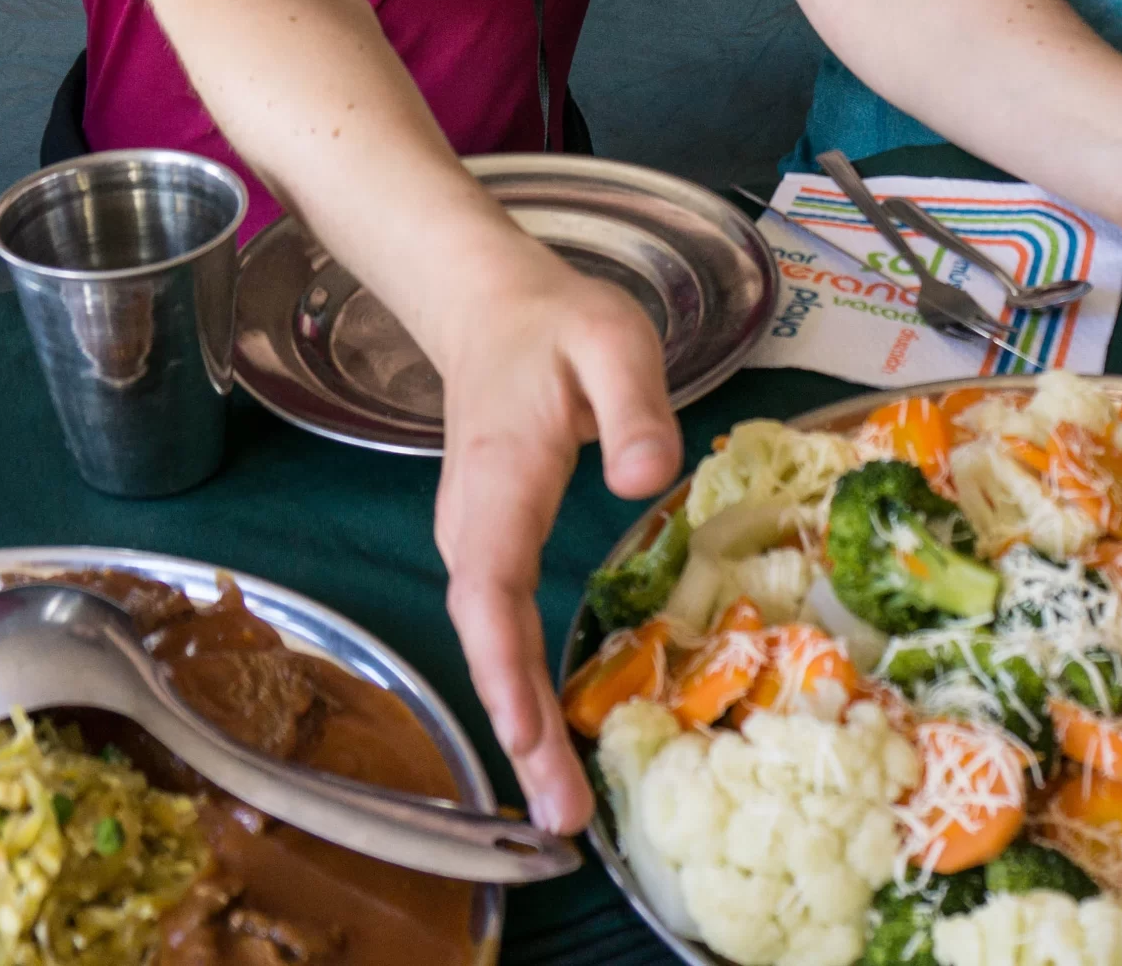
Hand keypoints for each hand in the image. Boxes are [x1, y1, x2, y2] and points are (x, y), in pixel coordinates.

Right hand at [427, 243, 678, 834]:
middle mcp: (473, 525)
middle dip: (519, 732)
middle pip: (488, 642)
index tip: (532, 738)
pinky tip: (555, 738)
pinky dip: (524, 688)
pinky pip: (503, 628)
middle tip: (560, 819)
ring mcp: (475, 538)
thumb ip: (634, 404)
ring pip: (492, 644)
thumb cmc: (557, 322)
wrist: (489, 303)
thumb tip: (649, 481)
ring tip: (560, 808)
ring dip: (522, 725)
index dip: (509, 670)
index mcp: (501, 484)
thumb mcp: (613, 341)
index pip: (493, 592)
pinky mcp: (491, 545)